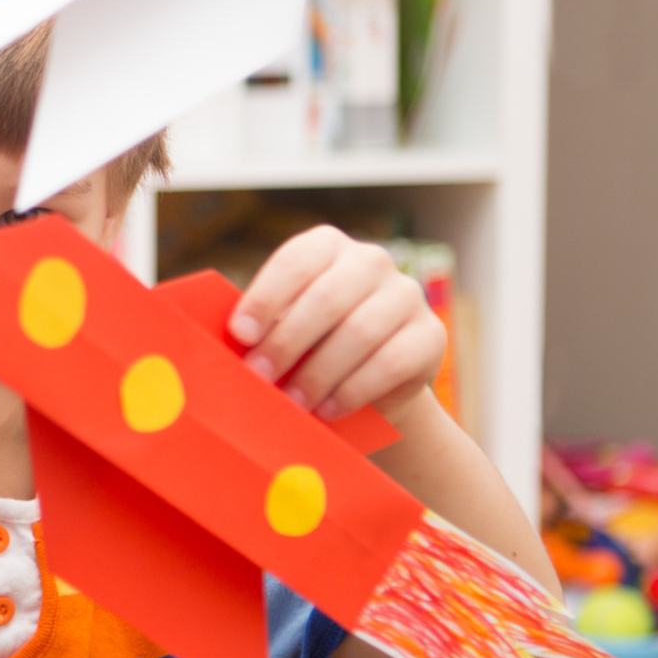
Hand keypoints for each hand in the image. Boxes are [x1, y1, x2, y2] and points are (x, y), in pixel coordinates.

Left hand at [226, 226, 447, 419]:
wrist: (368, 385)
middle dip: (288, 342)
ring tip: (292, 402)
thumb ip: (262, 329)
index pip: (296, 261)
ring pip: (361, 332)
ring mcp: (407, 295)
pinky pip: (392, 362)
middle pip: (328, 298)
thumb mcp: (284, 329)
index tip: (239, 335)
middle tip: (259, 377)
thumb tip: (225, 348)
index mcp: (327, 247)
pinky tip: (328, 410)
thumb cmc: (309, 350)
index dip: (266, 298)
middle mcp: (371, 262)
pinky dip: (354, 390)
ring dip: (319, 373)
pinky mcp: (431, 335)